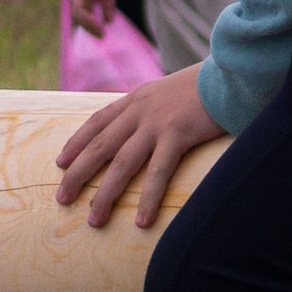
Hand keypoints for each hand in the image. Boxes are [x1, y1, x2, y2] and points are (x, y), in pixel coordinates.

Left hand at [55, 66, 223, 229]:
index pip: (98, 121)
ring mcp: (157, 123)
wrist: (231, 71)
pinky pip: (158, 172)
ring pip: (122, 163)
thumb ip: (154, 108)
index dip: (77, 142)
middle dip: (77, 174)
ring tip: (94, 219)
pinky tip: (141, 220)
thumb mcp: (169, 91)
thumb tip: (145, 128)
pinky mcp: (177, 134)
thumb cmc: (206, 86)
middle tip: (61, 198)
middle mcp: (139, 111)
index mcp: (136, 99)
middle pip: (100, 146)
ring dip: (105, 194)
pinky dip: (149, 198)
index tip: (61, 162)